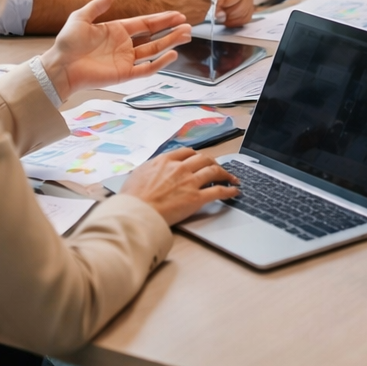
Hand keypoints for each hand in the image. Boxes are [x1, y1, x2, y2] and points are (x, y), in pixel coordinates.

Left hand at [39, 0, 191, 98]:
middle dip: (171, 31)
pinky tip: (172, 54)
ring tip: (186, 36)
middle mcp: (124, 45)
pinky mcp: (125, 75)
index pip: (145, 24)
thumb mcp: (81, 18)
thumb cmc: (67, 43)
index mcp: (117, 30)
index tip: (178, 15)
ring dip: (170, 44)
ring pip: (154, 51)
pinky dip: (160, 63)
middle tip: (188, 25)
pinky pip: (147, 69)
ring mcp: (126, 60)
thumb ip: (98, 5)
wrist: (60, 67)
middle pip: (154, 37)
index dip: (162, 19)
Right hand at [121, 148, 240, 225]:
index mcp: (165, 160)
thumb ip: (148, 169)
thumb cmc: (132, 198)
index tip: (201, 159)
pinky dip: (229, 190)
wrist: (136, 213)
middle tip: (218, 167)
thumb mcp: (136, 175)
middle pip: (204, 159)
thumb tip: (149, 170)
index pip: (187, 152)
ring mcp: (190, 182)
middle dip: (214, 162)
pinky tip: (234, 191)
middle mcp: (180, 168)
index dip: (197, 156)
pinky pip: (218, 191)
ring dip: (226, 174)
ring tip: (232, 178)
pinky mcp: (196, 198)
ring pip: (214, 171)